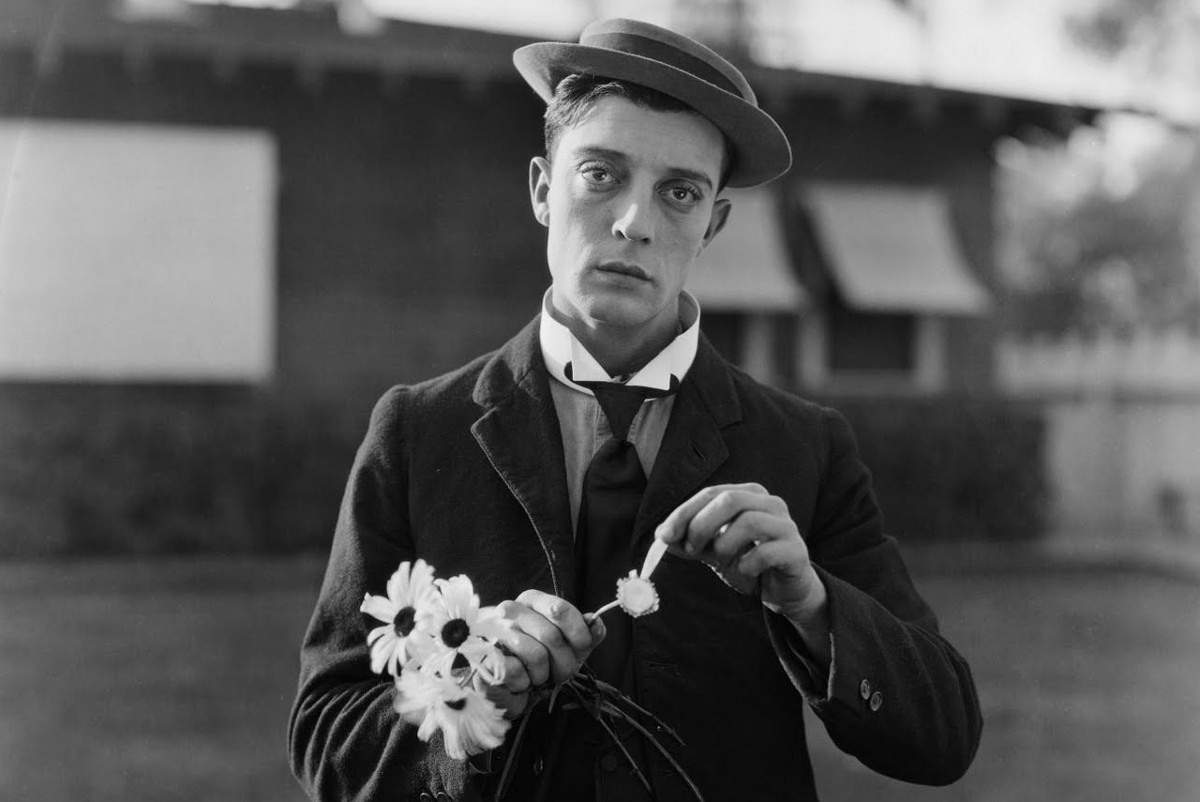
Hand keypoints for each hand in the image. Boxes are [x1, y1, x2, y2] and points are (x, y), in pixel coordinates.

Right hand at [488, 590, 604, 718]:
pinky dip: (525, 683)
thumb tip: (595, 622)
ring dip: (544, 674)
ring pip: (536, 654)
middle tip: (559, 673)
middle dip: (563, 663)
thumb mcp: (572, 646)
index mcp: (533, 600)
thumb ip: (588, 633)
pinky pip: (517, 671)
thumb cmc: (546, 662)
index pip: (560, 609)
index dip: (578, 632)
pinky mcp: (486, 657)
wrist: (513, 688)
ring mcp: (495, 633)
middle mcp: (511, 610)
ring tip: (538, 676)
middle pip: (551, 636)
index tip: (583, 646)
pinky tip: (520, 681)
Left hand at [655, 483, 828, 639]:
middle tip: (690, 549)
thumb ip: (690, 541)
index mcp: (749, 495)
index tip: (664, 535)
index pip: (711, 493)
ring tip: (721, 561)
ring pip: (749, 521)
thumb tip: (662, 538)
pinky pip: (766, 552)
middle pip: (729, 500)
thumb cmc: (748, 562)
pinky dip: (747, 564)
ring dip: (724, 545)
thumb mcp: (714, 550)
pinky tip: (745, 571)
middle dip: (701, 525)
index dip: (684, 513)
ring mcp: (786, 525)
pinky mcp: (796, 551)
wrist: (784, 590)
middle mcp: (770, 503)